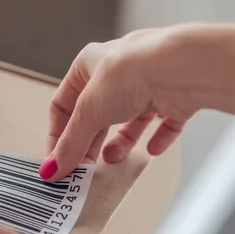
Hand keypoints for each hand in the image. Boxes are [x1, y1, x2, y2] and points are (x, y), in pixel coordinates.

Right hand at [42, 25, 210, 180]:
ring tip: (114, 159)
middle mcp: (118, 72)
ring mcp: (147, 84)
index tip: (57, 161)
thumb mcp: (89, 112)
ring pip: (129, 119)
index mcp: (89, 64)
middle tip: (83, 168)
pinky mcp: (173, 97)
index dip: (58, 134)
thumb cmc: (131, 73)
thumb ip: (71, 143)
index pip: (63, 104)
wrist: (181, 69)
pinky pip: (164, 122)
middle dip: (89, 143)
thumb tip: (52, 169)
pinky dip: (158, 138)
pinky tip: (152, 150)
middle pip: (95, 115)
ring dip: (121, 142)